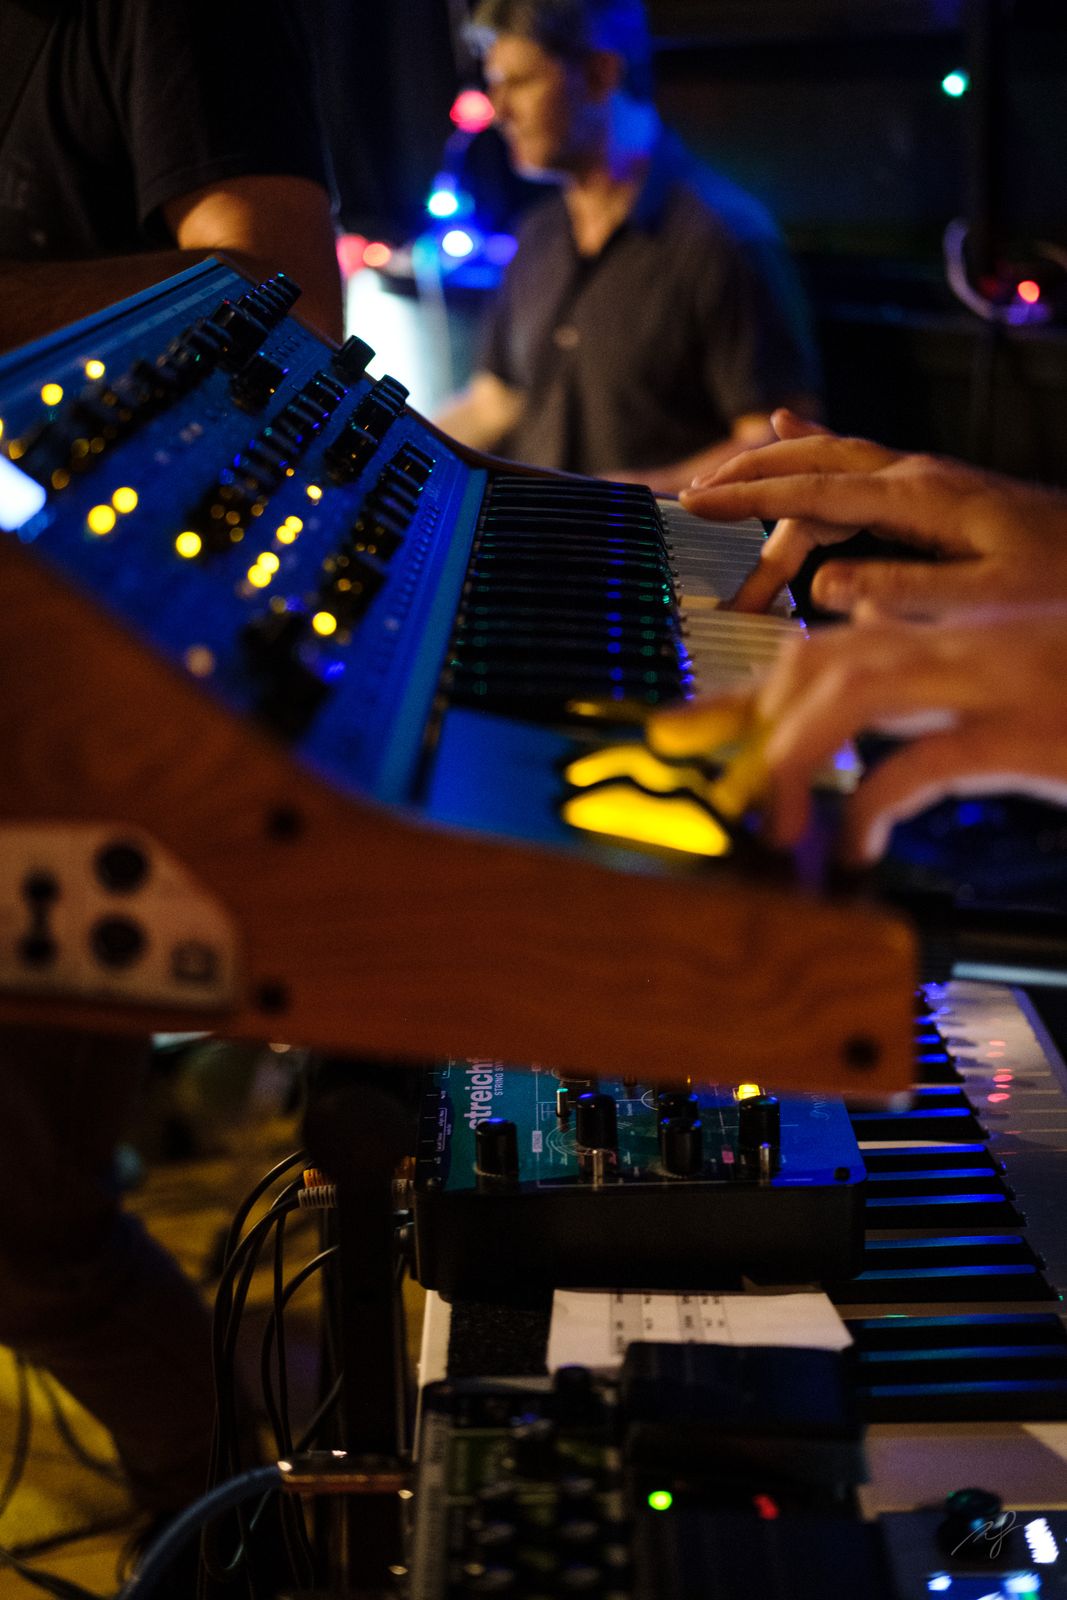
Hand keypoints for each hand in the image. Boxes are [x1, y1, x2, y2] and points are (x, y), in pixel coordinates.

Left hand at [648, 610, 1066, 862]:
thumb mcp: (1012, 694)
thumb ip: (936, 703)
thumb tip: (858, 729)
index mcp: (961, 637)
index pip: (830, 648)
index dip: (752, 694)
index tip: (693, 736)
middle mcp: (970, 645)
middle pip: (825, 658)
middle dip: (749, 720)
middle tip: (710, 785)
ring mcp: (1001, 682)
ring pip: (856, 690)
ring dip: (791, 756)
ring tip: (769, 824)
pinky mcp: (1032, 733)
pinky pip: (922, 764)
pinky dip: (869, 808)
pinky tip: (855, 852)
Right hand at [680, 412, 1066, 619]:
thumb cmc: (1060, 585)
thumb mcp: (987, 599)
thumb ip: (903, 590)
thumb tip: (822, 587)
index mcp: (922, 499)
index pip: (814, 495)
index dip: (748, 500)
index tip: (693, 505)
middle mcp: (917, 475)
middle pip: (811, 463)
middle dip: (748, 481)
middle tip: (692, 505)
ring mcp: (926, 477)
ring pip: (828, 460)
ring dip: (772, 474)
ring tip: (719, 491)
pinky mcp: (935, 489)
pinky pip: (856, 459)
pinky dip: (814, 445)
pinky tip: (788, 422)